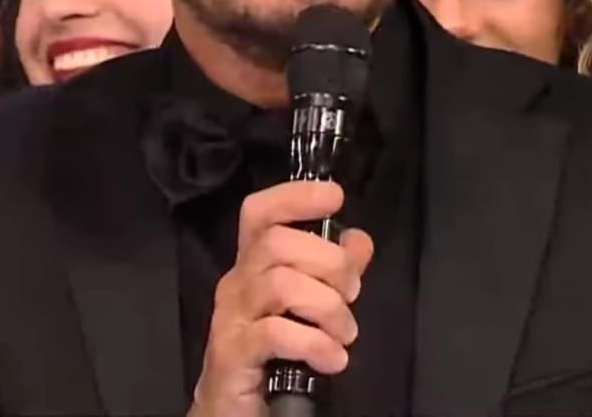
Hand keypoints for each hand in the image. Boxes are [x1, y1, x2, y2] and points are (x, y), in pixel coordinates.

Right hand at [189, 181, 374, 416]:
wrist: (232, 411)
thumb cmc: (273, 354)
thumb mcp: (311, 307)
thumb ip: (335, 272)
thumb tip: (360, 240)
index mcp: (253, 265)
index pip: (260, 213)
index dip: (295, 196)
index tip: (335, 196)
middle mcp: (237, 283)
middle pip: (277, 244)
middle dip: (330, 265)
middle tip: (351, 296)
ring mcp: (231, 317)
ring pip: (281, 285)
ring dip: (328, 309)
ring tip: (344, 335)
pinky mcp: (232, 353)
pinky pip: (276, 333)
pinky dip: (315, 344)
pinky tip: (332, 360)